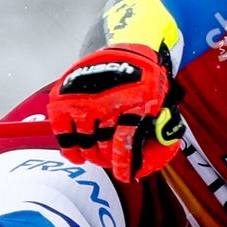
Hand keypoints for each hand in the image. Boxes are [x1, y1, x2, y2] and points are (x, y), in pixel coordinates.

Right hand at [47, 43, 184, 181]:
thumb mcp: (161, 98)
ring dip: (90, 154)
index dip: (123, 164)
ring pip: (84, 140)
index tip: (124, 177)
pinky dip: (68, 146)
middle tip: (107, 162)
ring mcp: (85, 99)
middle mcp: (106, 101)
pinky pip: (63, 130)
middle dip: (106, 159)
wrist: (126, 50)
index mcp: (132, 102)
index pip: (124, 142)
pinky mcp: (66, 97)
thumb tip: (163, 147)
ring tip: (93, 158)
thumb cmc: (145, 79)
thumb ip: (162, 125)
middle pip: (102, 144)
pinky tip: (74, 155)